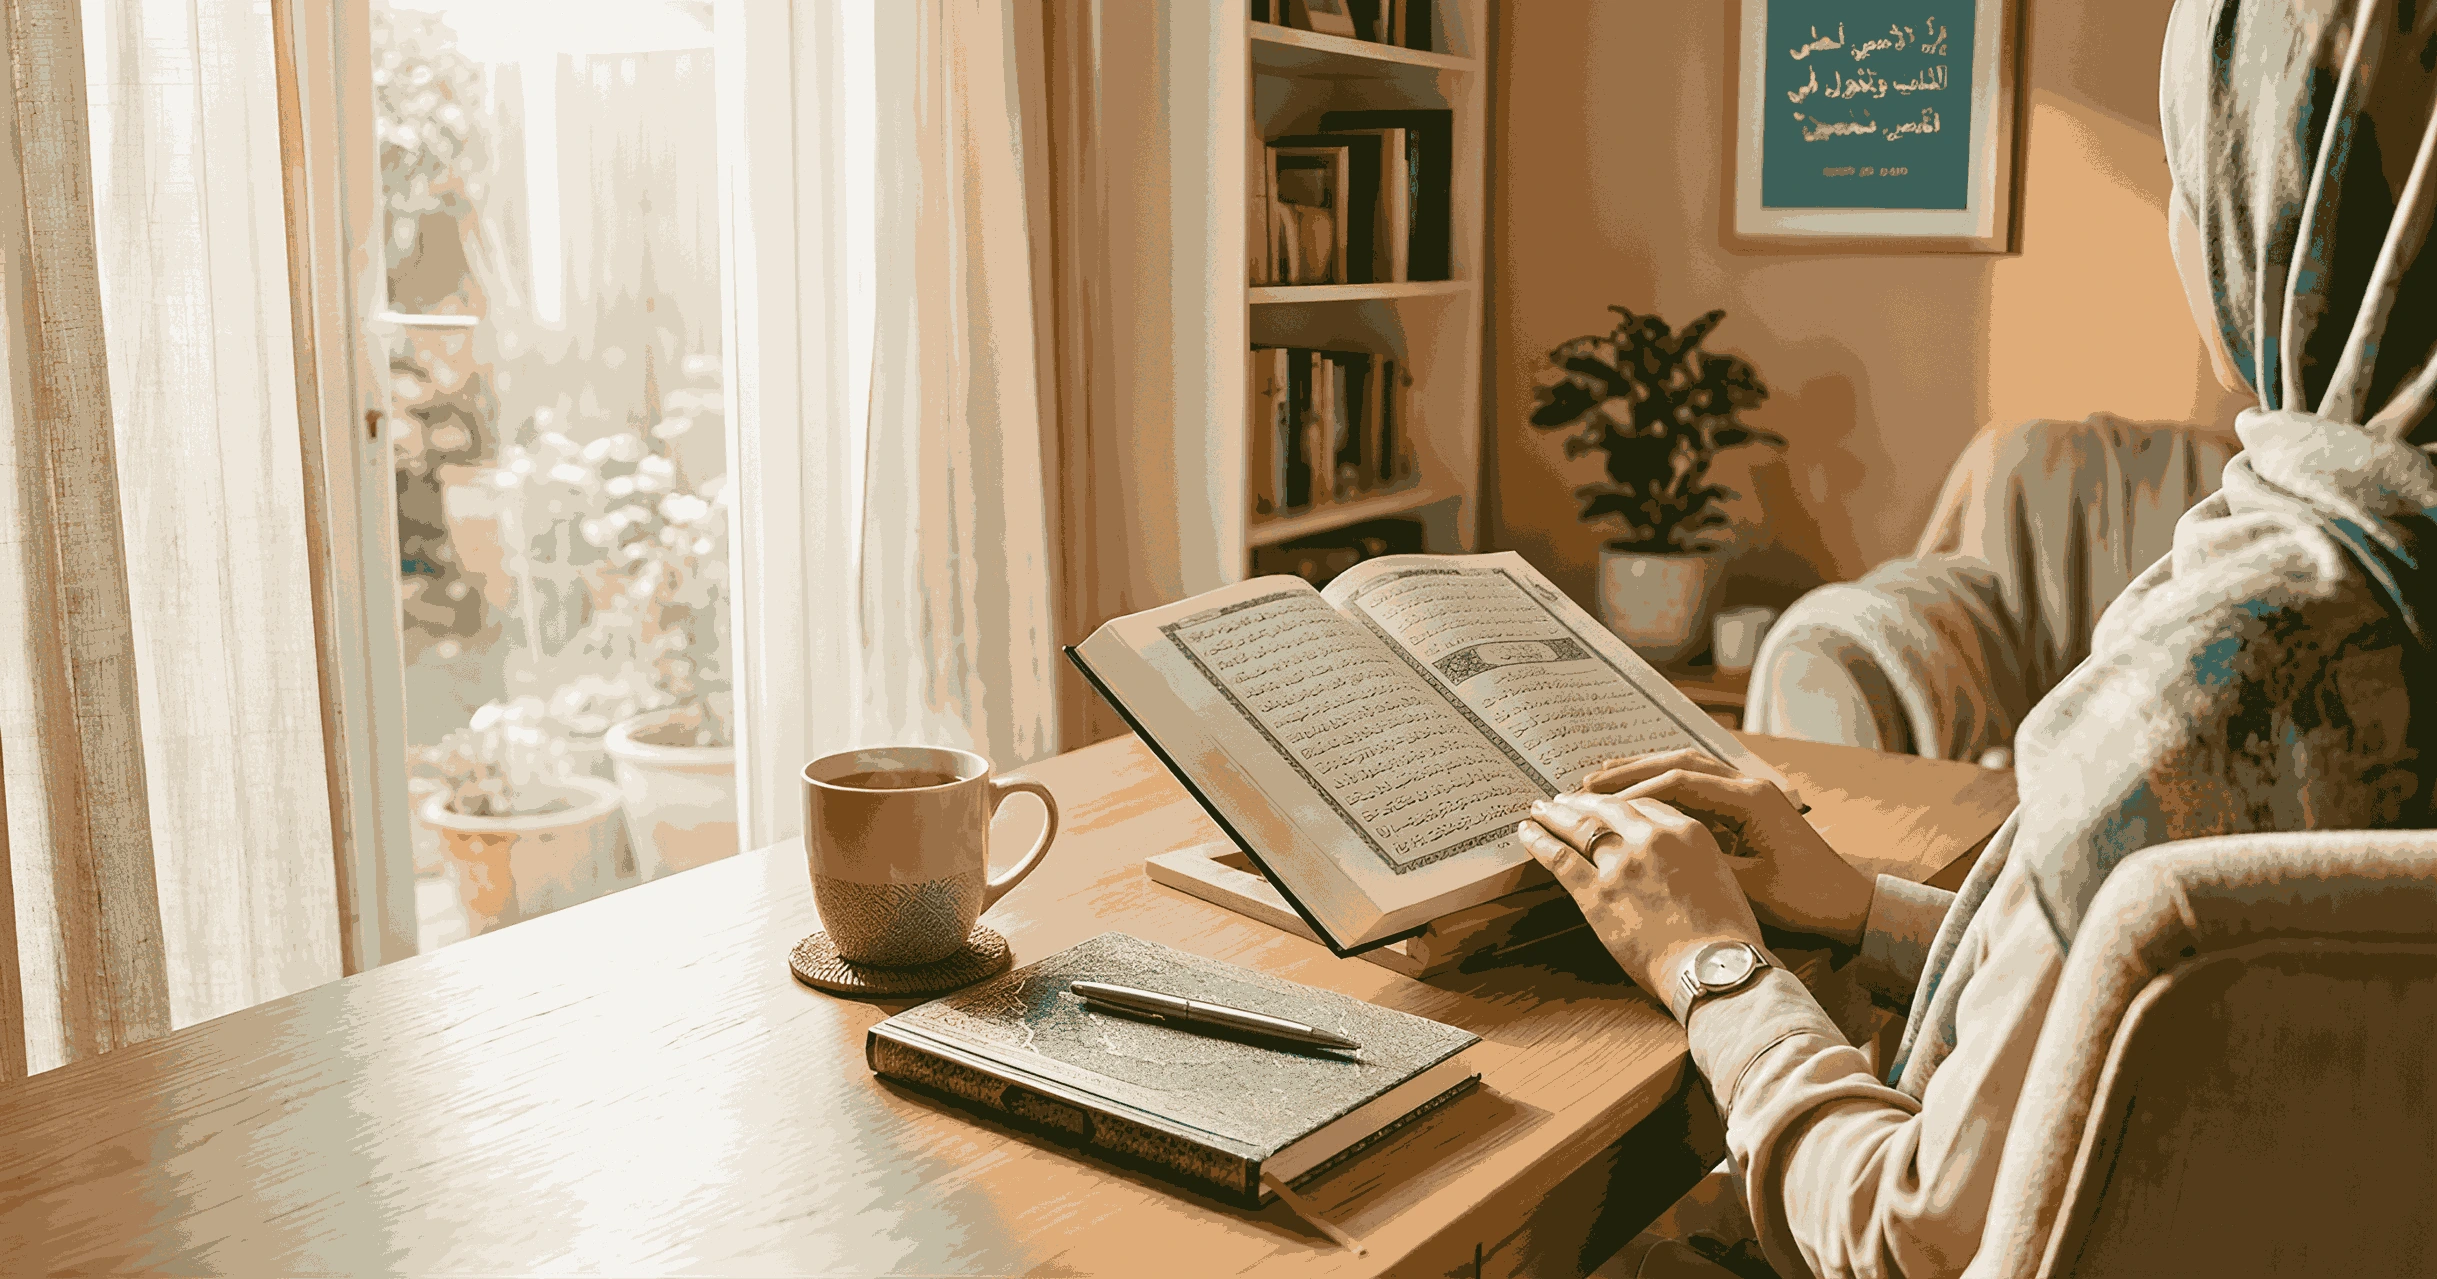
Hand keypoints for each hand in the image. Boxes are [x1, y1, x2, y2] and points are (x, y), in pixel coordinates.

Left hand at [1518, 792, 1766, 1001]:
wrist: (1714, 967)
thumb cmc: (1728, 936)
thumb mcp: (1722, 878)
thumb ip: (1692, 859)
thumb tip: (1673, 862)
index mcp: (1687, 832)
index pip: (1645, 805)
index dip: (1620, 803)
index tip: (1606, 805)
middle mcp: (1651, 838)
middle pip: (1609, 809)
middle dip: (1583, 802)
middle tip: (1565, 799)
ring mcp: (1621, 863)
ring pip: (1580, 826)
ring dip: (1556, 814)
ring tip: (1541, 808)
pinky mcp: (1597, 893)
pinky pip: (1559, 858)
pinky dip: (1539, 841)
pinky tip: (1527, 831)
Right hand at [1582, 750, 1872, 948]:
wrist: (1849, 906)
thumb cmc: (1804, 901)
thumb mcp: (1748, 886)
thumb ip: (1701, 861)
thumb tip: (1648, 849)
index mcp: (1751, 799)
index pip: (1681, 782)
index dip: (1634, 792)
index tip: (1597, 805)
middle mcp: (1750, 785)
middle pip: (1680, 762)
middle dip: (1631, 770)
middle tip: (1587, 780)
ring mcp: (1750, 791)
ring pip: (1688, 766)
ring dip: (1645, 770)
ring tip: (1602, 779)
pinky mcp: (1749, 805)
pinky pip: (1699, 783)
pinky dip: (1665, 783)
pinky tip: (1639, 794)